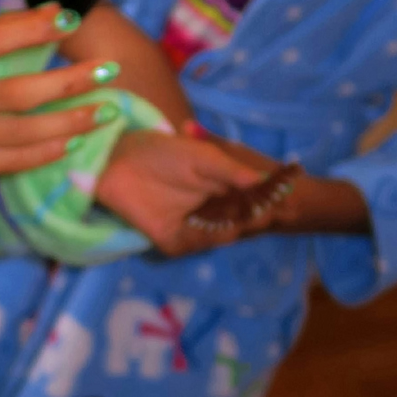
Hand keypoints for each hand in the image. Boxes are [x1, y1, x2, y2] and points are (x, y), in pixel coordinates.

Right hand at [0, 4, 115, 179]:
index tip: (70, 19)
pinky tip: (72, 140)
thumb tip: (53, 12)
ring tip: (106, 111)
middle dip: (70, 81)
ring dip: (71, 121)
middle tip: (109, 70)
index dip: (32, 30)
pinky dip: (44, 151)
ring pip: (23, 132)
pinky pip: (9, 161)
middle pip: (19, 92)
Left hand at [94, 129, 266, 255]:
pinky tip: (216, 232)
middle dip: (249, 222)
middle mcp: (209, 211)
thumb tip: (259, 181)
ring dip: (229, 231)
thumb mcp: (203, 156)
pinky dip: (204, 240)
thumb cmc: (163, 151)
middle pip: (235, 223)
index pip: (248, 202)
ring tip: (241, 221)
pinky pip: (191, 245)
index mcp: (221, 189)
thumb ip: (229, 169)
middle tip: (263, 216)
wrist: (119, 159)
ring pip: (216, 236)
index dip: (264, 205)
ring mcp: (190, 227)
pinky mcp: (170, 239)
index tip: (277, 204)